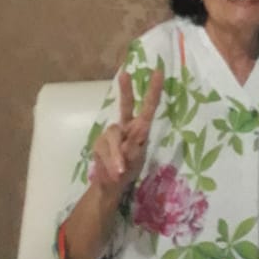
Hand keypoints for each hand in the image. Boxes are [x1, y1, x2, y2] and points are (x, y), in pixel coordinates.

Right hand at [90, 69, 163, 190]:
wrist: (109, 187)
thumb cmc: (128, 169)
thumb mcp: (137, 159)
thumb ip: (135, 146)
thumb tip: (133, 135)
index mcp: (140, 128)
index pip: (148, 107)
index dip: (154, 90)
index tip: (158, 72)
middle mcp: (125, 126)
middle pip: (125, 106)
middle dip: (126, 90)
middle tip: (125, 74)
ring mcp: (111, 134)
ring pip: (113, 134)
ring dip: (117, 154)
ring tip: (120, 171)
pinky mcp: (99, 144)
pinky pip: (105, 149)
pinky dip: (111, 160)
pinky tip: (116, 171)